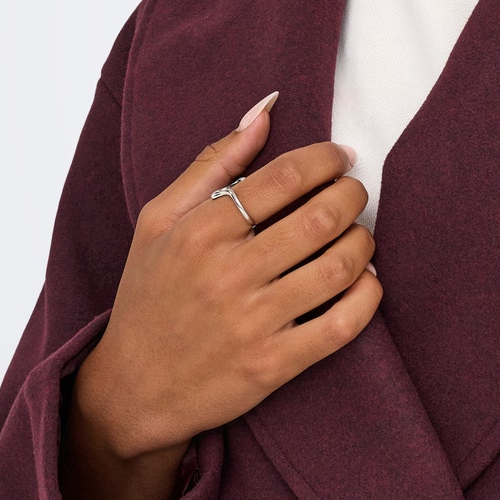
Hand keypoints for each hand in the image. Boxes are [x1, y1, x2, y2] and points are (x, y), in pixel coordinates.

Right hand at [61, 96, 378, 499]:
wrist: (131, 389)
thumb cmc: (149, 295)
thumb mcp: (159, 220)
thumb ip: (213, 162)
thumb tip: (266, 110)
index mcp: (200, 230)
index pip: (286, 177)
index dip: (327, 159)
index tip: (341, 158)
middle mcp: (227, 273)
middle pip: (320, 217)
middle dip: (352, 196)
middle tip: (354, 194)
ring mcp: (252, 321)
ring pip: (339, 266)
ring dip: (363, 243)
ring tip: (358, 236)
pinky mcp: (273, 365)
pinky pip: (342, 324)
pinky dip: (368, 296)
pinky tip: (364, 282)